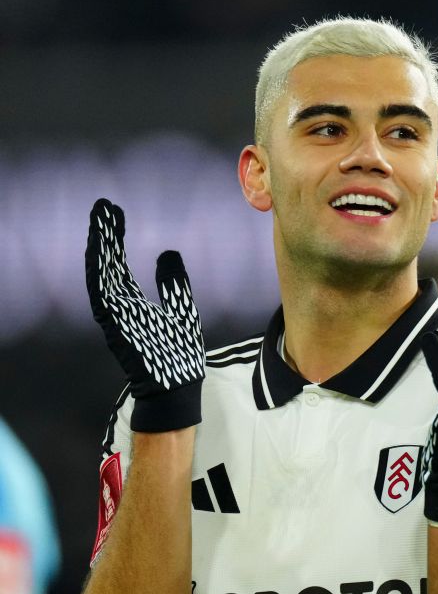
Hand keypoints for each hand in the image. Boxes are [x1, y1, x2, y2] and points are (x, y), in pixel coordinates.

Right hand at [85, 198, 205, 431]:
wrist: (177, 387)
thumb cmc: (180, 357)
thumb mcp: (182, 308)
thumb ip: (173, 283)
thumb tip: (168, 253)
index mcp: (132, 305)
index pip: (119, 266)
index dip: (115, 241)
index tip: (115, 214)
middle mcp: (119, 307)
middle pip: (107, 264)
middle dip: (105, 235)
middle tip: (103, 206)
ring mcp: (114, 314)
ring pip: (102, 271)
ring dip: (100, 244)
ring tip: (101, 215)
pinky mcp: (114, 322)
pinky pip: (101, 289)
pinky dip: (99, 266)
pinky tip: (100, 244)